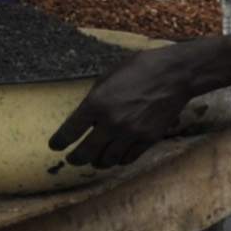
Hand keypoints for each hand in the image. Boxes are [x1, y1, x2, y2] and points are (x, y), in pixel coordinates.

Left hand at [52, 46, 207, 169]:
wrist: (175, 75)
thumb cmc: (140, 68)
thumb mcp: (108, 77)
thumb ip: (95, 99)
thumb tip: (86, 117)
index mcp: (96, 103)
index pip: (69, 132)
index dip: (59, 142)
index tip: (56, 146)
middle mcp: (111, 122)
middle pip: (85, 152)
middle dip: (75, 158)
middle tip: (72, 159)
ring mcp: (131, 133)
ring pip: (106, 160)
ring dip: (97, 162)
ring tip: (94, 160)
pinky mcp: (148, 139)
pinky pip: (128, 158)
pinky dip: (119, 160)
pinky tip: (116, 157)